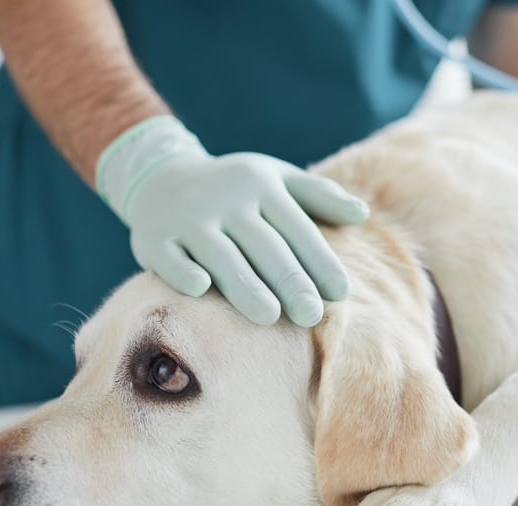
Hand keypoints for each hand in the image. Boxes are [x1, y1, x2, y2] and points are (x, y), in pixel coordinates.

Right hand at [96, 117, 368, 326]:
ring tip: (269, 316)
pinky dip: (183, 270)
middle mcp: (225, 200)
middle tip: (311, 315)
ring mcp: (188, 218)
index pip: (296, 227)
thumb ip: (320, 196)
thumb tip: (363, 214)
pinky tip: (201, 287)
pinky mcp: (154, 238)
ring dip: (243, 284)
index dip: (318, 259)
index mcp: (261, 185)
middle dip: (289, 280)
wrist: (160, 176)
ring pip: (220, 254)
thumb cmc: (235, 188)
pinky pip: (170, 258)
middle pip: (263, 245)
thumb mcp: (276, 179)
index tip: (340, 293)